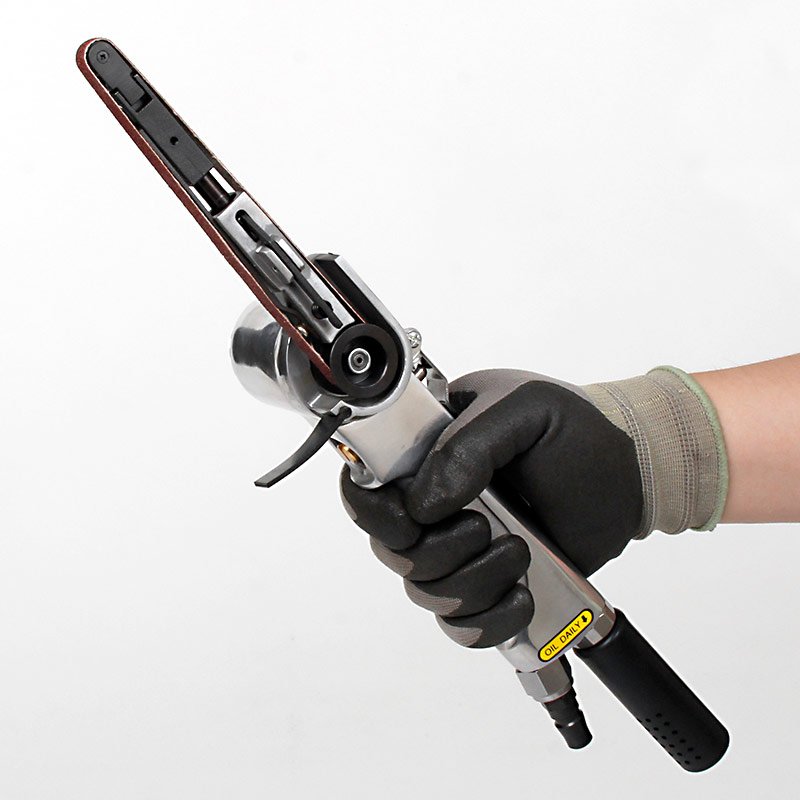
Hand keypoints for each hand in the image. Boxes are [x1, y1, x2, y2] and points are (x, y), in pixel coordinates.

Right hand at [340, 369, 643, 647]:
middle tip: (484, 527)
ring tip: (520, 549)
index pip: (367, 491)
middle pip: (394, 552)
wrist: (626, 470)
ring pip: (427, 593)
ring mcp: (461, 548)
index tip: (416, 520)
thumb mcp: (520, 408)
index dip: (378, 513)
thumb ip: (466, 446)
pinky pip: (463, 626)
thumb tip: (424, 503)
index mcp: (428, 454)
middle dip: (438, 551)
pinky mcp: (490, 584)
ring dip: (472, 581)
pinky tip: (522, 592)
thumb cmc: (574, 428)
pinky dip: (489, 620)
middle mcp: (435, 504)